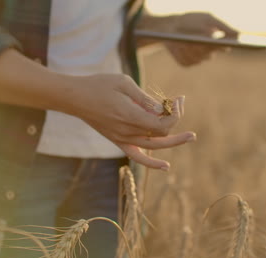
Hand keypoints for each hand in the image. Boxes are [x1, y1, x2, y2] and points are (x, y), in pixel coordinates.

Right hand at [66, 74, 195, 169]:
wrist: (75, 97)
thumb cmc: (99, 85)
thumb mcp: (124, 83)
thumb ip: (145, 99)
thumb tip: (162, 109)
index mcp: (130, 115)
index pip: (162, 123)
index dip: (175, 113)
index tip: (177, 99)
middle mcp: (127, 131)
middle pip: (161, 134)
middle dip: (176, 121)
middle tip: (183, 107)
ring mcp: (122, 138)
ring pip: (153, 146)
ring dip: (172, 141)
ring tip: (190, 137)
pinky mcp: (117, 140)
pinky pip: (136, 156)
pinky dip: (151, 163)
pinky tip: (165, 166)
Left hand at [164, 12, 237, 65]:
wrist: (170, 26)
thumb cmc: (192, 20)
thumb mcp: (208, 20)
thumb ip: (222, 27)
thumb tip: (238, 35)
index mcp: (216, 42)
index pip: (225, 46)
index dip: (226, 46)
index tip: (225, 43)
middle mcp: (208, 53)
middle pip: (210, 53)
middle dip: (204, 47)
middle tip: (200, 42)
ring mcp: (197, 58)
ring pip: (198, 58)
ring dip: (191, 49)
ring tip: (185, 41)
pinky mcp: (186, 62)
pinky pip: (187, 61)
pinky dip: (182, 53)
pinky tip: (178, 46)